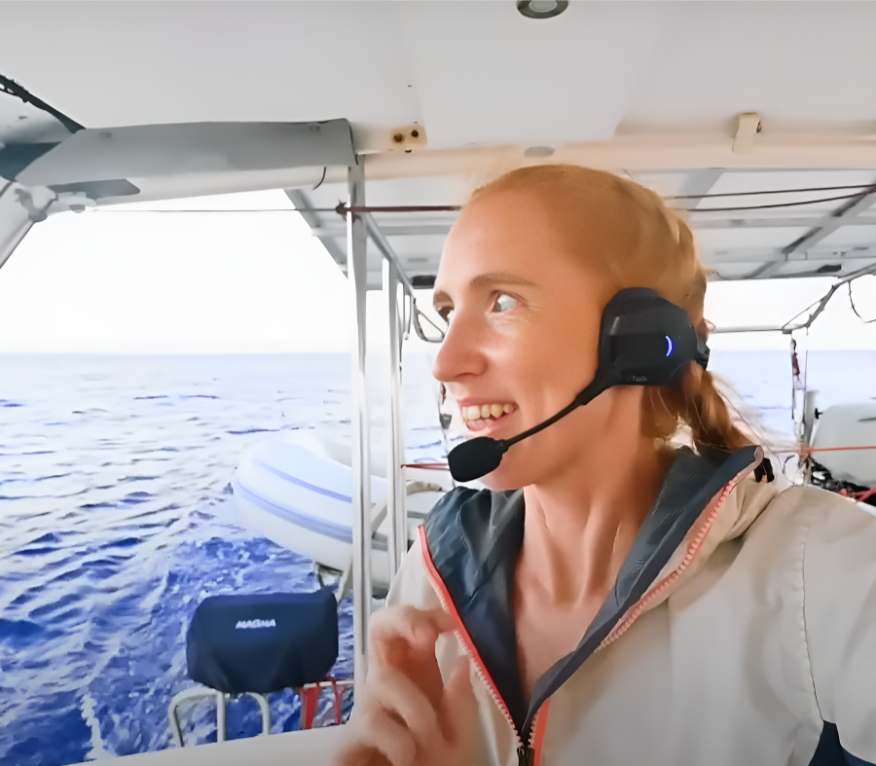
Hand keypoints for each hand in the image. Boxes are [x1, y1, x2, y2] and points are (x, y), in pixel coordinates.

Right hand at [333, 606, 477, 765]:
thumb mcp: (461, 738)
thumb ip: (461, 702)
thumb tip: (461, 659)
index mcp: (417, 677)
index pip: (411, 628)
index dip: (425, 616)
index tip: (450, 627)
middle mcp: (388, 685)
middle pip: (378, 628)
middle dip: (402, 621)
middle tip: (428, 637)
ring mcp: (367, 711)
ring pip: (383, 681)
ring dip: (418, 711)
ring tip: (432, 743)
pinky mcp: (349, 742)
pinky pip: (372, 724)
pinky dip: (400, 742)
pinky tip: (407, 760)